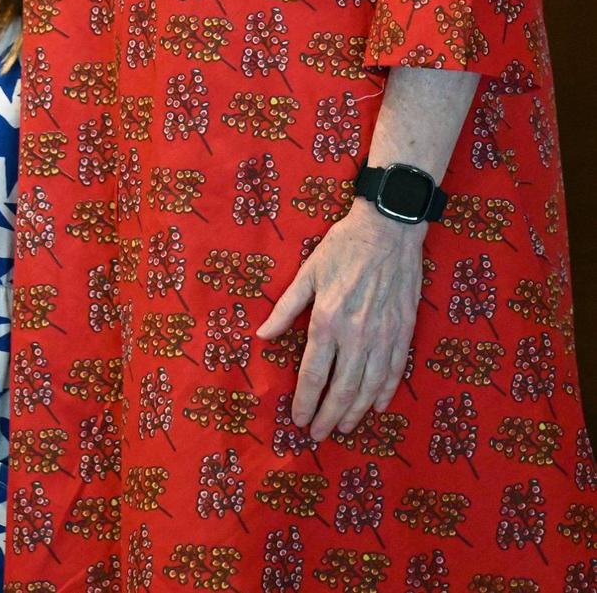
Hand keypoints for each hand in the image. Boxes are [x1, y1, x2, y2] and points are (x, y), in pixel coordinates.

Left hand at [256, 201, 423, 440]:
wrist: (388, 230)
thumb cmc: (342, 248)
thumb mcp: (307, 273)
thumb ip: (285, 308)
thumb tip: (262, 336)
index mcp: (327, 321)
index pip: (313, 374)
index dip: (304, 400)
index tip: (297, 419)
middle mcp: (356, 335)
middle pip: (341, 389)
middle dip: (328, 416)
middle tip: (318, 435)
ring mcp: (383, 336)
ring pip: (369, 387)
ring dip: (356, 412)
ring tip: (343, 427)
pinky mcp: (404, 332)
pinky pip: (395, 371)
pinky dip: (386, 392)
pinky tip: (378, 406)